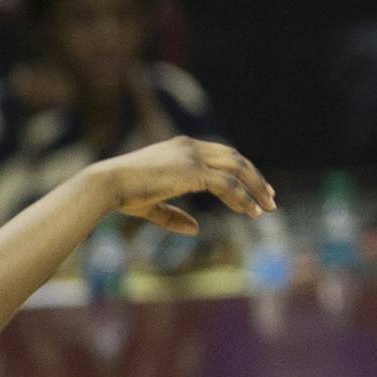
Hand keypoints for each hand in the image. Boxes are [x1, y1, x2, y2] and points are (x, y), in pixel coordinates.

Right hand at [90, 137, 274, 233]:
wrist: (106, 184)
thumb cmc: (123, 194)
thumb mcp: (151, 206)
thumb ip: (173, 216)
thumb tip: (196, 229)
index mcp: (182, 148)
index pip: (222, 155)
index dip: (241, 171)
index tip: (256, 188)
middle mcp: (191, 147)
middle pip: (236, 159)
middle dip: (255, 178)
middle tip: (270, 198)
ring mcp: (193, 156)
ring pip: (237, 170)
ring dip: (255, 189)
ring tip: (267, 209)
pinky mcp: (193, 170)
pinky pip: (227, 184)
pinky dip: (242, 197)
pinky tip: (250, 212)